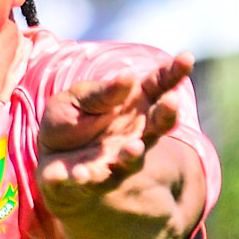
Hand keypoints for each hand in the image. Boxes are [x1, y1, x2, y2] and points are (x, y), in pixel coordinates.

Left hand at [36, 52, 193, 216]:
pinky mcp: (96, 181)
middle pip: (159, 124)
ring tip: (132, 148)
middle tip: (172, 100)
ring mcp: (120, 159)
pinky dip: (86, 177)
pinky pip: (94, 180)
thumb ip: (102, 93)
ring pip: (133, 158)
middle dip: (167, 113)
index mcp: (133, 105)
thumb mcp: (76, 99)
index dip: (174, 72)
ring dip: (133, 153)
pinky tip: (79, 174)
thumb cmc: (69, 121)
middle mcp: (136, 133)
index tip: (187, 57)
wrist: (51, 160)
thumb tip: (128, 76)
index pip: (159, 86)